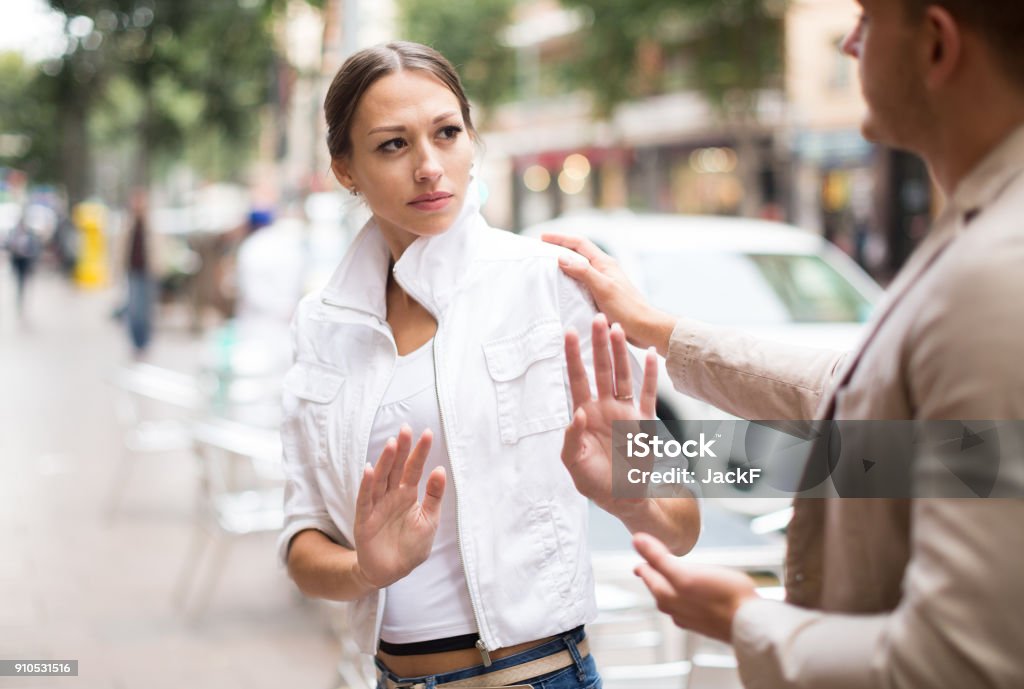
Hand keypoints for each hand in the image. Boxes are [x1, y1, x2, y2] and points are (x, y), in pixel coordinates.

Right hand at [353, 425, 445, 588]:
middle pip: (396, 468)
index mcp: (408, 494)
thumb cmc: (412, 545)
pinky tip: (370, 469)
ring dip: (385, 461)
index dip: (420, 452)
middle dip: (401, 449)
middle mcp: (391, 495)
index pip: (414, 468)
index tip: (428, 433)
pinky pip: (365, 499)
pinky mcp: (364, 519)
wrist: (393, 571)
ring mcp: (377, 505)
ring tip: (392, 444)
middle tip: (406, 429)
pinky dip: (367, 484)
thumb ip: (434, 496)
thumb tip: (440, 469)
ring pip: (380, 479)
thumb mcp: (429, 520)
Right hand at [543, 233, 675, 354]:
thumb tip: (562, 258)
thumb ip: (583, 271)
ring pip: (580, 267)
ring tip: (548, 268)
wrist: (645, 327)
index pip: (580, 243)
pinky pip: (582, 282)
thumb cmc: (627, 308)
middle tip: (542, 250)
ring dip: (565, 264)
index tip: (542, 238)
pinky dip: (570, 280)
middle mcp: (604, 269)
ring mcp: (604, 282)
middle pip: (579, 253)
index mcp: (605, 263)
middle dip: (561, 248)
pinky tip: (562, 289)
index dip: (560, 238)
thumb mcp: (603, 288)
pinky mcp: (603, 295)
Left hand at [561, 313, 657, 512]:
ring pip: (623, 376)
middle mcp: (605, 407)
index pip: (577, 378)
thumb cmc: (594, 481)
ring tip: (618, 329)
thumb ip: (572, 439)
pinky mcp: (644, 423)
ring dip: (621, 353)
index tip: (568, 333)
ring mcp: (626, 412)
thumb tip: (578, 413)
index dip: (573, 356)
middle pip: (601, 369)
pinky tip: (652, 356)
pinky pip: (649, 394)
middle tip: (597, 319)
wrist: (622, 497)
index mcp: (586, 414)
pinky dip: (651, 376)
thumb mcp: (573, 463)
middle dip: (599, 345)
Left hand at [633, 532, 758, 642]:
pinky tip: (692, 591)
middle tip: (650, 558)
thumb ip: (659, 558)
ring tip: (669, 571)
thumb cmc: (722, 597)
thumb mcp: (686, 574)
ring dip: (668, 582)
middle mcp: (673, 609)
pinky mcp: (704, 621)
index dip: (644, 555)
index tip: (640, 542)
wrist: (751, 623)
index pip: (646, 571)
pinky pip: (687, 604)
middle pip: (657, 585)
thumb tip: (636, 541)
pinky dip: (684, 593)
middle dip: (653, 571)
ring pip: (672, 596)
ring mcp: (689, 617)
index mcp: (665, 596)